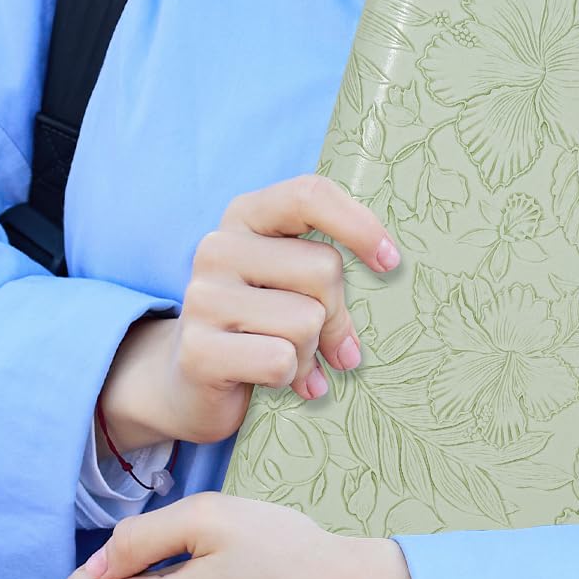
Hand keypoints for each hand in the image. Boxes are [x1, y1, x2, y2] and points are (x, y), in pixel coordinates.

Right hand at [99, 174, 399, 451]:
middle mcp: (218, 247)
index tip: (390, 262)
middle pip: (322, 269)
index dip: (358, 224)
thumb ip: (325, 271)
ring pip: (306, 321)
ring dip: (310, 353)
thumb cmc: (258, 323)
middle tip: (325, 343)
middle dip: (336, 315)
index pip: (309, 195)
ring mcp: (203, 298)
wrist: (188, 382)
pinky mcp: (198, 350)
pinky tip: (275, 382)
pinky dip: (290, 378)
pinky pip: (280, 360)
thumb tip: (386, 268)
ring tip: (291, 362)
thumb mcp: (290, 283)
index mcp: (245, 216)